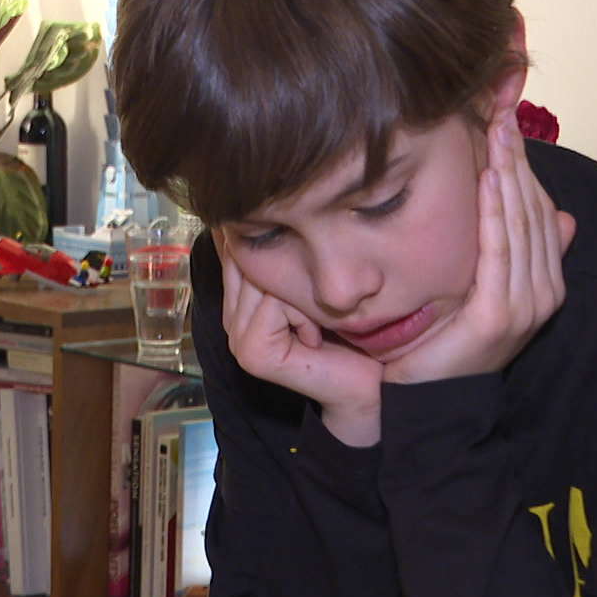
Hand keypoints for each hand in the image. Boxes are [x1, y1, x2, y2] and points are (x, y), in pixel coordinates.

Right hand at [217, 232, 383, 446]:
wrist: (366, 383)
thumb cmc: (348, 329)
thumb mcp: (313, 282)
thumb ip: (286, 253)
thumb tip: (264, 213)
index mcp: (238, 300)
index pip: (237, 247)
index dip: (272, 241)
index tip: (305, 261)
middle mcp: (230, 318)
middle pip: (250, 259)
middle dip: (291, 270)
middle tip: (318, 307)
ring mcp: (236, 338)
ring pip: (264, 279)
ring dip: (302, 297)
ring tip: (319, 322)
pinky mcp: (252, 353)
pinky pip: (275, 304)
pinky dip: (304, 315)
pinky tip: (315, 338)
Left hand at [383, 107, 576, 383]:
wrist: (431, 401)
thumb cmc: (447, 341)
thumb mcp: (485, 288)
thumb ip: (517, 253)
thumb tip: (562, 218)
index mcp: (545, 283)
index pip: (538, 209)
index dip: (524, 165)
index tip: (504, 122)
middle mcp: (544, 292)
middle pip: (532, 209)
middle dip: (517, 159)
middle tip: (499, 111)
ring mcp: (525, 305)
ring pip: (520, 223)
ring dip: (509, 173)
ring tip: (496, 131)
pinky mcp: (498, 315)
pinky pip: (498, 251)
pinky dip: (496, 212)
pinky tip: (489, 178)